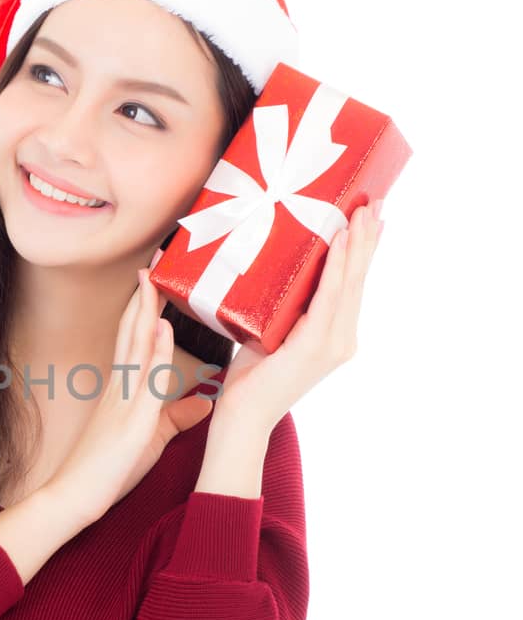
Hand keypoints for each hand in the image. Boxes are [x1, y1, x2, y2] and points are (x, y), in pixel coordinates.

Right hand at [45, 267, 214, 524]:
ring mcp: (123, 400)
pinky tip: (162, 327)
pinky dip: (155, 349)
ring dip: (146, 310)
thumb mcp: (151, 439)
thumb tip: (206, 403)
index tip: (153, 281)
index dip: (144, 310)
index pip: (135, 340)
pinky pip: (145, 377)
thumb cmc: (107, 472)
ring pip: (136, 345)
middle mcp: (120, 387)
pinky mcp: (130, 419)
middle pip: (132, 332)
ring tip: (154, 278)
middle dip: (143, 297)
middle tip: (151, 262)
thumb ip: (176, 417)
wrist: (73, 498)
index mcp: (122, 390)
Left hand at [215, 200, 384, 430]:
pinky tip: (341, 243)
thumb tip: (271, 271)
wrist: (242, 417)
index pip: (352, 285)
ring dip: (357, 245)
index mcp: (334, 335)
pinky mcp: (315, 347)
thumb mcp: (270, 330)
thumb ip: (280, 307)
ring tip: (364, 212)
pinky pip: (327, 299)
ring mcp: (333, 345)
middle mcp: (342, 339)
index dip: (363, 250)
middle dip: (367, 238)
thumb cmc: (250, 376)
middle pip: (358, 280)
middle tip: (377, 202)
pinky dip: (336, 269)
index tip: (371, 218)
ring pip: (348, 284)